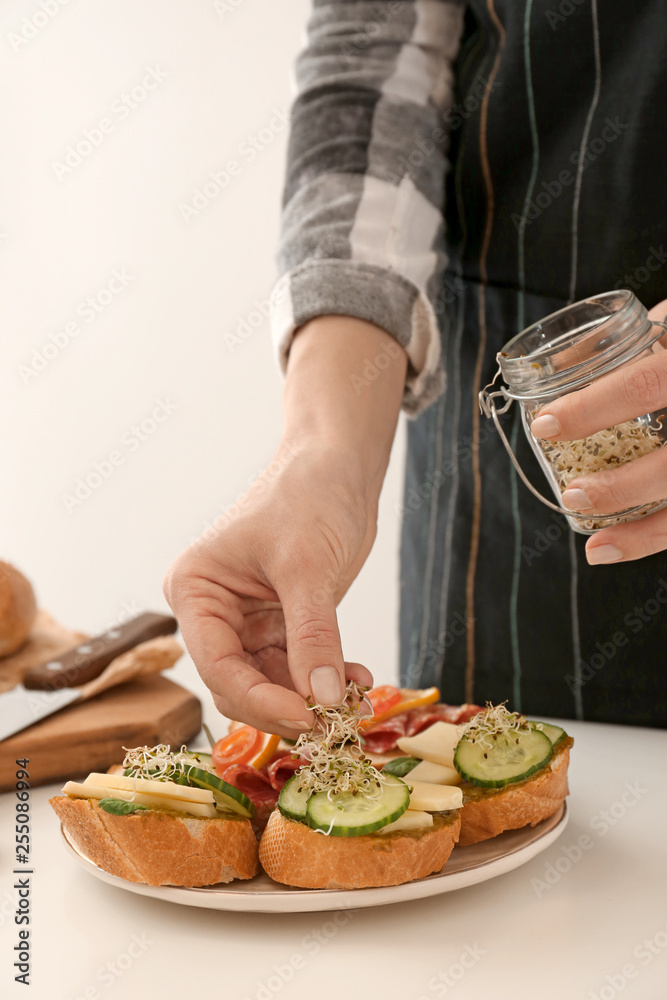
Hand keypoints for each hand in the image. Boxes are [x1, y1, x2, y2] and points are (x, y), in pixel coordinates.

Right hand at [163, 442, 374, 737]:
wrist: (339, 468)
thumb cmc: (308, 496)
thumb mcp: (308, 567)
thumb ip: (312, 636)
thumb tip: (322, 699)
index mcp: (194, 589)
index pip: (216, 664)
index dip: (259, 699)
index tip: (307, 717)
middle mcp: (212, 611)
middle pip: (237, 684)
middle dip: (283, 704)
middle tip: (330, 718)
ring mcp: (246, 621)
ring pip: (268, 684)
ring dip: (309, 697)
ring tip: (354, 695)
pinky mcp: (279, 624)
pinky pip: (295, 670)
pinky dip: (324, 679)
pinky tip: (356, 679)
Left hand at [531, 298, 666, 563]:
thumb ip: (623, 345)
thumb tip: (555, 368)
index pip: (642, 385)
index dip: (591, 408)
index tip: (545, 425)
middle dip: (620, 488)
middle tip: (573, 495)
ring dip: (644, 532)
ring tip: (598, 546)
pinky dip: (659, 535)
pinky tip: (624, 547)